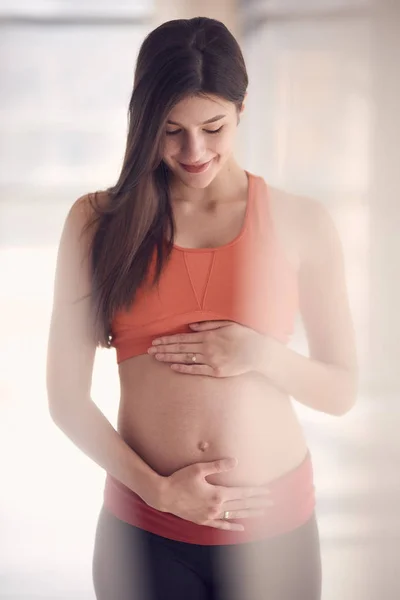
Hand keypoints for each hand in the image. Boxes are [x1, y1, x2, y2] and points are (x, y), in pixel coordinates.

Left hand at [147, 320, 264, 376]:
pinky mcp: (216, 371)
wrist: (259, 352)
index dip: (168, 339)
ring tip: (157, 357)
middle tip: (150, 350)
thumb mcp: (228, 324)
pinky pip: (197, 370)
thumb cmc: (245, 335)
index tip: (156, 340)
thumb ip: (209, 324)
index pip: (183, 338)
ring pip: (185, 359)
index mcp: (209, 335)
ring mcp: (211, 361)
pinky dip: (184, 368)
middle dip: (164, 348)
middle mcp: (207, 348)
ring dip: (170, 358)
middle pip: (181, 348)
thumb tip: (192, 325)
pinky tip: (173, 367)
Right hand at [156, 458, 272, 531]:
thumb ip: (218, 466)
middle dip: (258, 503)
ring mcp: (210, 516)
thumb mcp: (198, 469)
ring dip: (250, 514)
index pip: (243, 493)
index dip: (256, 492)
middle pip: (242, 505)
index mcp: (218, 493)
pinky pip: (221, 525)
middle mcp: (216, 507)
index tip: (268, 492)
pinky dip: (232, 526)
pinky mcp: (203, 521)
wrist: (163, 495)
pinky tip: (241, 528)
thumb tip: (235, 461)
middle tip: (272, 503)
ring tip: (263, 513)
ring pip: (235, 515)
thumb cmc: (180, 479)